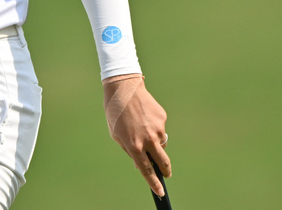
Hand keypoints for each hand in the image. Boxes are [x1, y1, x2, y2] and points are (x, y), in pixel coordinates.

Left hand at [102, 74, 170, 196]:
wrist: (124, 88)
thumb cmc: (115, 112)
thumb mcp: (116, 134)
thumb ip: (129, 151)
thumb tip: (141, 165)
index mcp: (133, 145)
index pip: (147, 170)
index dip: (154, 183)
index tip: (160, 192)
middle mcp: (148, 139)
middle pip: (162, 162)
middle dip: (165, 171)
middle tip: (166, 174)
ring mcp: (157, 129)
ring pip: (160, 143)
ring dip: (154, 142)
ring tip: (139, 126)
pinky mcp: (162, 119)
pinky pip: (160, 129)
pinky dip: (153, 126)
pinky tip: (143, 115)